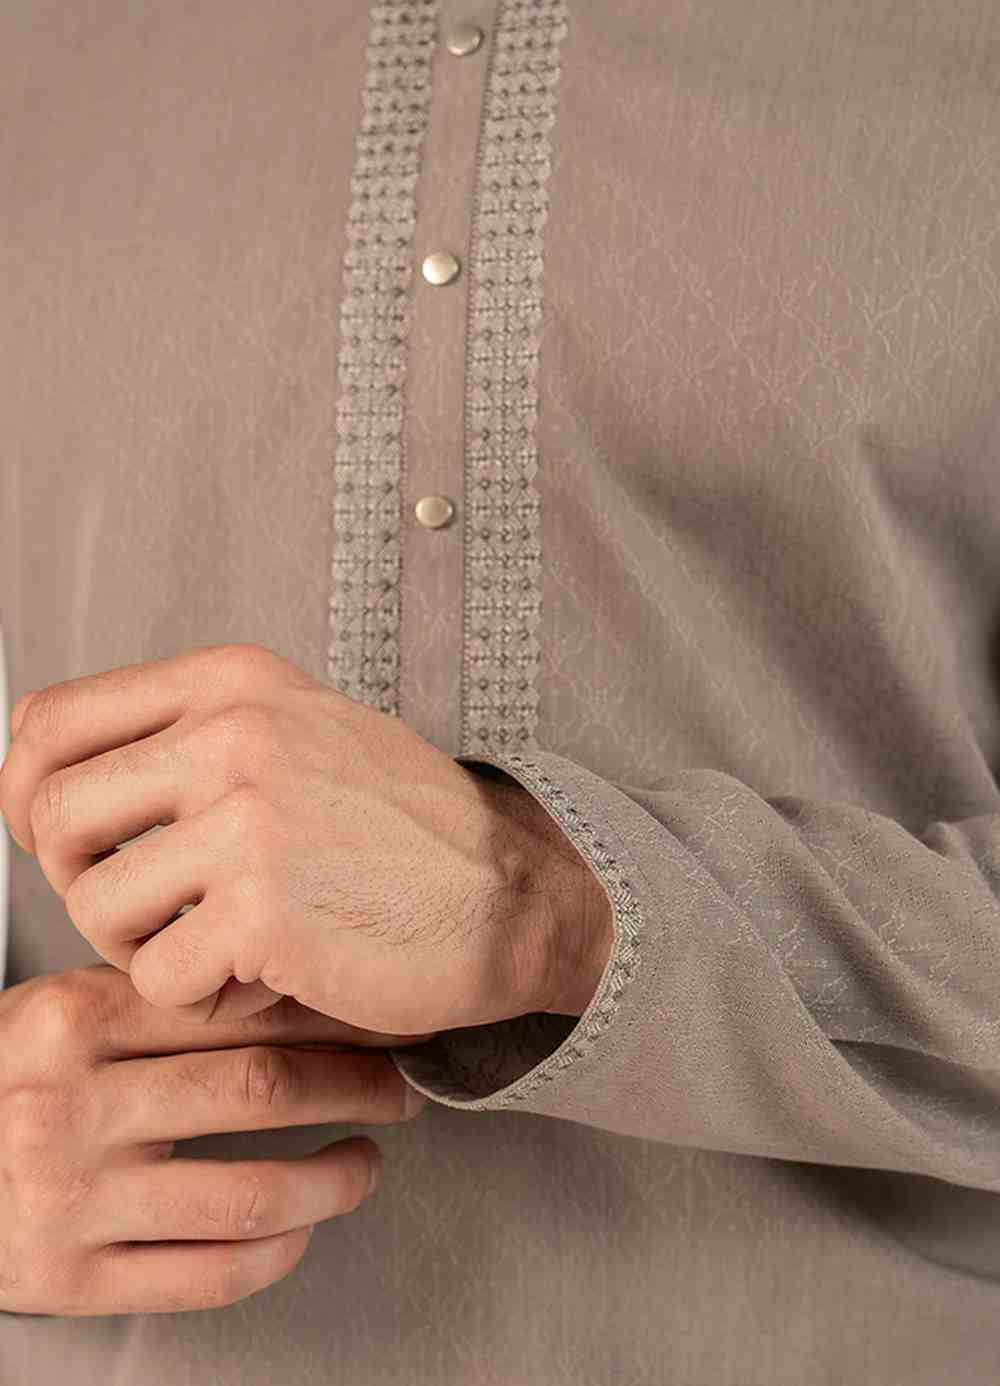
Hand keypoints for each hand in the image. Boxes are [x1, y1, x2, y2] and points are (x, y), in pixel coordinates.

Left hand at [0, 643, 573, 1031]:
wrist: (505, 893)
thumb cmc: (398, 827)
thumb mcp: (295, 732)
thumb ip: (186, 737)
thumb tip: (50, 776)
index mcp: (230, 682)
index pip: (49, 720)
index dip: (26, 792)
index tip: (59, 837)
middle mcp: (232, 734)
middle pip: (53, 817)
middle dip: (79, 883)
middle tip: (143, 909)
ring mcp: (248, 817)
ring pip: (96, 905)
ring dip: (146, 947)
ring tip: (220, 943)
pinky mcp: (263, 907)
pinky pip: (159, 977)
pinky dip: (202, 996)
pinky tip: (263, 975)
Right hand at [0, 963, 429, 1317]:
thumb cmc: (2, 1082)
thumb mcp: (61, 1012)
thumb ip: (158, 1001)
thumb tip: (295, 993)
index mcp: (74, 1020)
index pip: (236, 1011)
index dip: (332, 1018)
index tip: (384, 1020)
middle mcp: (71, 1106)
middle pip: (260, 1090)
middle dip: (358, 1087)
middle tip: (402, 1086)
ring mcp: (70, 1199)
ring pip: (251, 1193)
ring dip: (335, 1179)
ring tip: (365, 1161)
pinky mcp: (69, 1281)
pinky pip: (206, 1274)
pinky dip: (276, 1254)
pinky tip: (301, 1230)